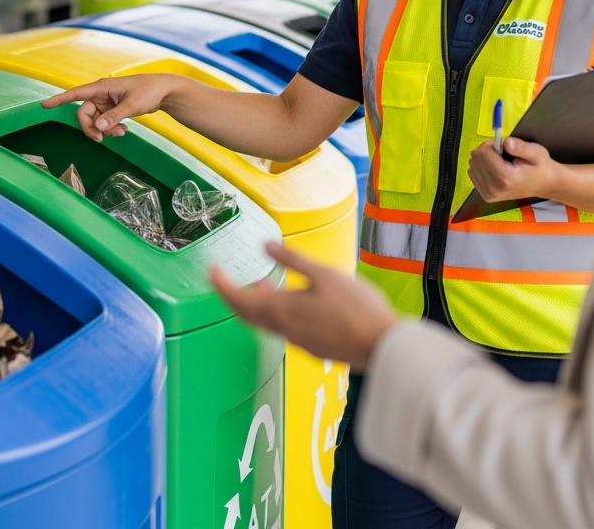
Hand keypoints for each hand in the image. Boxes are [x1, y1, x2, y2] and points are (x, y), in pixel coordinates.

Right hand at [41, 73, 176, 140]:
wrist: (164, 91)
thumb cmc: (148, 91)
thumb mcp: (132, 105)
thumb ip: (114, 116)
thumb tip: (98, 127)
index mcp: (102, 87)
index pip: (75, 94)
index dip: (59, 100)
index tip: (44, 106)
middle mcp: (101, 94)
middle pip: (84, 114)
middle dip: (92, 128)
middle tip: (103, 139)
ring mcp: (107, 102)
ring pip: (95, 121)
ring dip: (105, 130)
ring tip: (122, 133)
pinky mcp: (113, 109)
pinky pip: (104, 122)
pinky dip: (111, 129)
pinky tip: (124, 131)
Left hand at [211, 242, 396, 370]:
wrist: (381, 346)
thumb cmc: (355, 307)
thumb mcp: (323, 274)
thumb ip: (292, 260)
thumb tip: (265, 246)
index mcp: (282, 310)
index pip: (239, 300)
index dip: (222, 286)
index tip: (212, 272)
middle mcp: (284, 329)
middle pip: (247, 314)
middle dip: (233, 296)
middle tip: (226, 280)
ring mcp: (298, 340)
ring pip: (266, 322)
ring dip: (256, 304)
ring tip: (259, 284)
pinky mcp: (313, 345)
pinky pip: (283, 327)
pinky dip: (276, 312)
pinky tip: (290, 301)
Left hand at [467, 137, 557, 201]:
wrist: (545, 185)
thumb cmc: (540, 166)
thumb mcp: (537, 152)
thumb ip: (521, 147)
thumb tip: (505, 142)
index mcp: (505, 177)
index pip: (482, 153)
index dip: (492, 144)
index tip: (504, 147)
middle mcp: (494, 188)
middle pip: (476, 158)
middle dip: (487, 151)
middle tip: (504, 155)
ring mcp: (489, 194)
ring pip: (473, 165)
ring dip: (485, 160)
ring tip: (502, 163)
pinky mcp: (486, 196)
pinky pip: (473, 174)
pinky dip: (483, 168)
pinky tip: (496, 170)